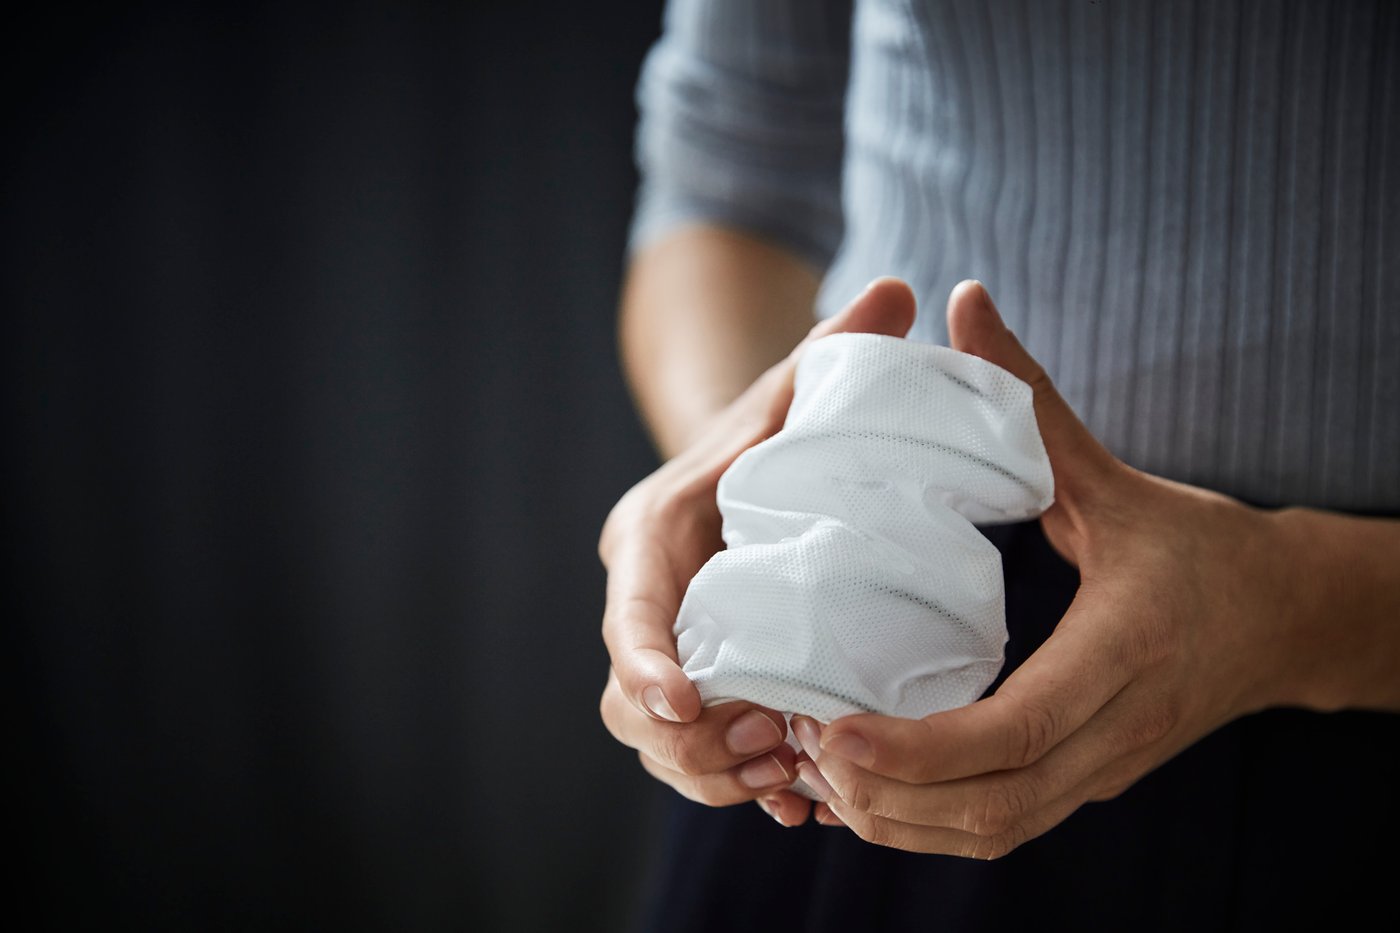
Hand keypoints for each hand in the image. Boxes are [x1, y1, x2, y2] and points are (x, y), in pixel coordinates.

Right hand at [598, 278, 916, 825]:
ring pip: (656, 743)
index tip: (687, 700)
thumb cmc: (763, 440)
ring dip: (716, 773)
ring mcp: (661, 653)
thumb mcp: (790, 397)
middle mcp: (643, 603)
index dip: (646, 660)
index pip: (629, 609)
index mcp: (652, 535)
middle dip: (690, 739)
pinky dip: (734, 786)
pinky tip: (794, 799)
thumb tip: (900, 290)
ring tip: (791, 775)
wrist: (733, 480)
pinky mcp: (691, 687)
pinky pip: (692, 759)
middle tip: (771, 745)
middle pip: (629, 699)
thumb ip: (831, 353)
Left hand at [793, 280, 1399, 855]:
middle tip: (803, 747)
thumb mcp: (1111, 475)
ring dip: (901, 821)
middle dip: (889, 797)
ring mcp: (1106, 768)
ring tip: (821, 773)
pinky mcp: (1092, 782)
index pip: (1017, 731)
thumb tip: (964, 301)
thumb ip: (1032, 398)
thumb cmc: (1199, 544)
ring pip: (993, 833)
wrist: (1287, 618)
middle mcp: (1118, 728)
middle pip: (994, 806)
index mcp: (1123, 649)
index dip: (920, 748)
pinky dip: (933, 824)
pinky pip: (1004, 828)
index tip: (834, 729)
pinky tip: (872, 789)